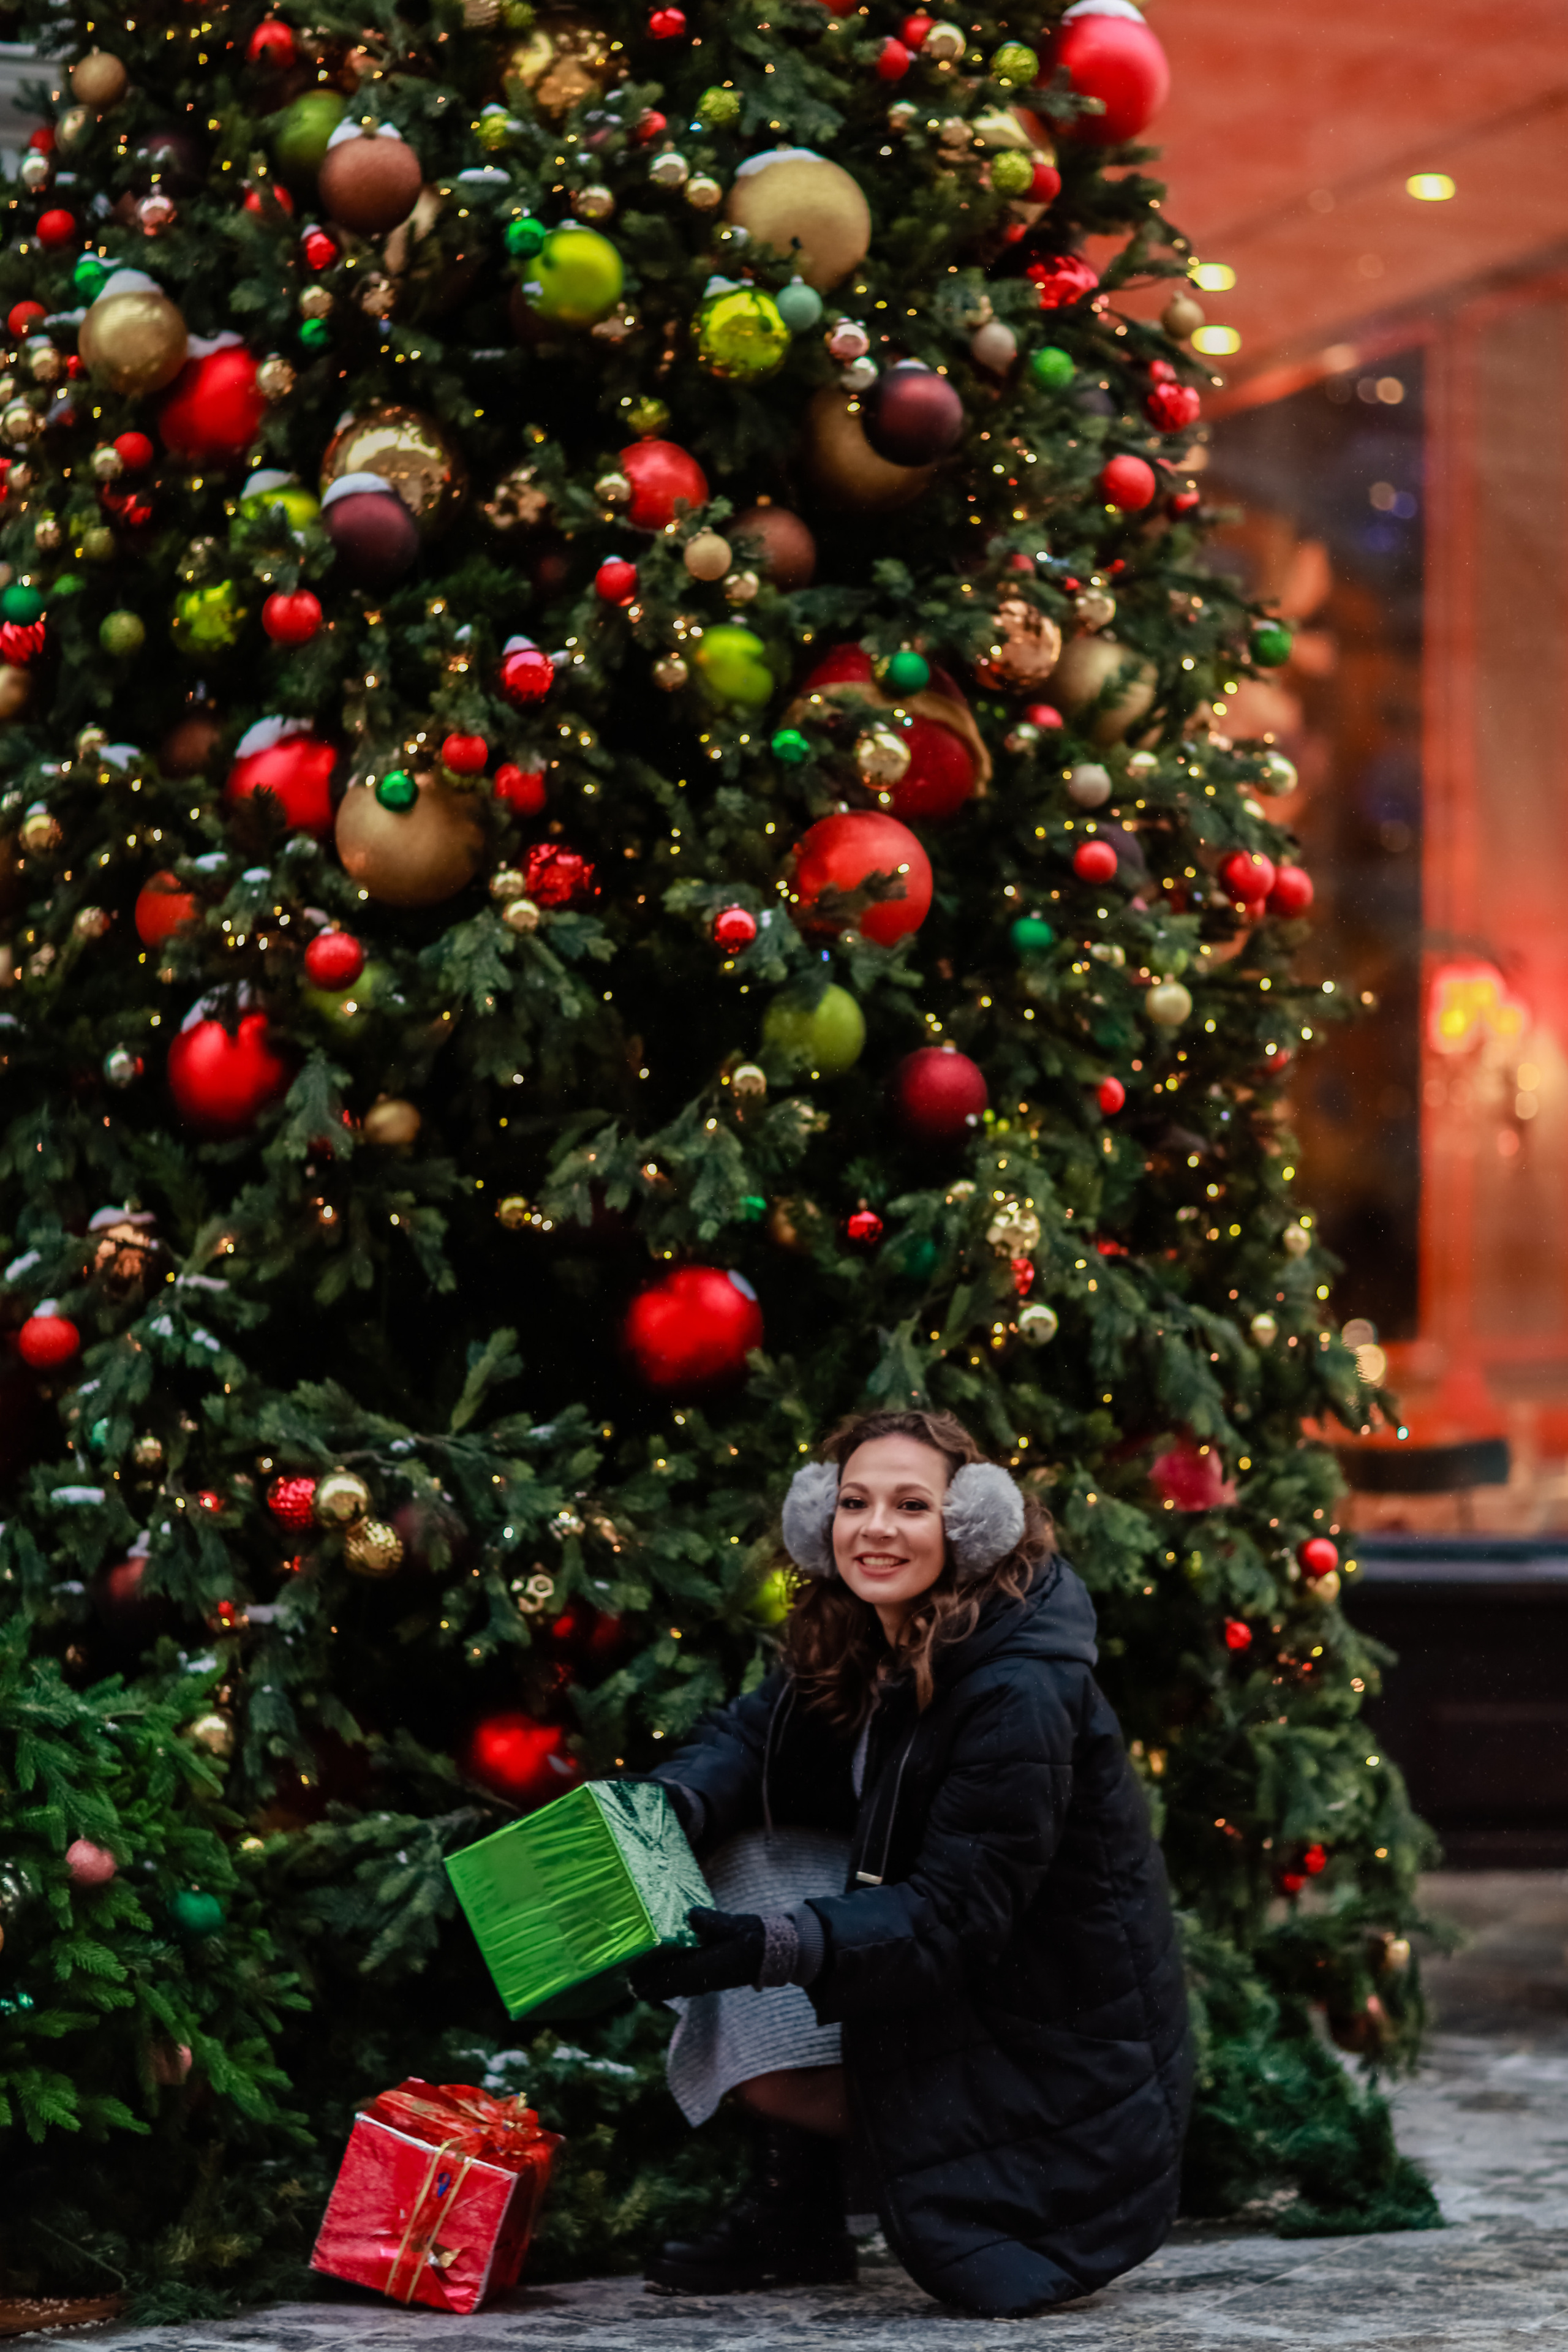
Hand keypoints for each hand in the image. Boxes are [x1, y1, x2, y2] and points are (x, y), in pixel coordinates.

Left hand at [629, 1907, 764, 2000]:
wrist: (771, 1953)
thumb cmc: (751, 1938)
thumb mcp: (731, 1925)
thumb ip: (709, 1921)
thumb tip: (689, 1915)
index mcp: (706, 1967)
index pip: (672, 1976)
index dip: (652, 1979)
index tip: (633, 1981)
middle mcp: (702, 1979)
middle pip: (669, 1986)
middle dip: (649, 1986)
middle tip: (628, 1985)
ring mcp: (705, 1982)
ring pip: (675, 1987)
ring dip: (657, 1987)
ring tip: (637, 1985)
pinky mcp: (709, 1979)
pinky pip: (683, 1985)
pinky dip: (669, 1985)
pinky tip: (661, 1980)